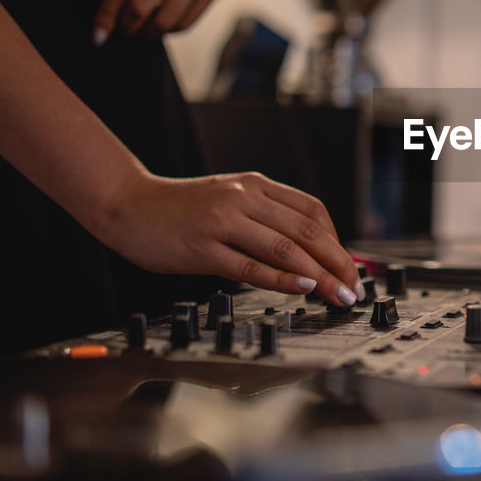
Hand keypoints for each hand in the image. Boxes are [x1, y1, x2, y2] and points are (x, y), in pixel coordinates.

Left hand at [93, 0, 240, 43]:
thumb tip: (107, 12)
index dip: (106, 15)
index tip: (97, 34)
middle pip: (139, 8)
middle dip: (126, 27)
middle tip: (122, 31)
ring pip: (163, 22)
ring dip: (148, 34)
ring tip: (142, 32)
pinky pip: (184, 24)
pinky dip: (169, 31)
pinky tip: (162, 27)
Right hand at [96, 171, 363, 304]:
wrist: (127, 204)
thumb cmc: (179, 209)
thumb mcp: (229, 199)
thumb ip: (265, 217)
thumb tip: (307, 250)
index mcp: (254, 186)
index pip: (312, 211)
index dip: (337, 241)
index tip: (349, 266)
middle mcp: (243, 199)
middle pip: (306, 231)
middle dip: (338, 262)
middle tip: (354, 287)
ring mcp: (223, 222)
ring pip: (284, 248)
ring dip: (319, 275)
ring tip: (337, 294)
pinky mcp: (203, 248)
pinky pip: (250, 265)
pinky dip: (281, 278)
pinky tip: (303, 288)